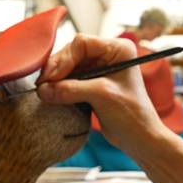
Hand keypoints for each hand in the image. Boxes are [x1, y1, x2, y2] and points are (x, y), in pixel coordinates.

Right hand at [36, 34, 165, 152]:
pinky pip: (68, 79)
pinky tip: (51, 95)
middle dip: (56, 69)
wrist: (140, 139)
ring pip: (67, 67)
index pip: (82, 43)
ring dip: (55, 79)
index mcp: (118, 49)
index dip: (64, 59)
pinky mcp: (90, 83)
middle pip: (72, 53)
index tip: (50, 78)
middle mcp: (107, 55)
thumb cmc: (132, 115)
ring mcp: (98, 69)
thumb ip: (71, 90)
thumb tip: (43, 90)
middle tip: (42, 86)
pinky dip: (59, 87)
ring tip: (44, 92)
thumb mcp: (102, 96)